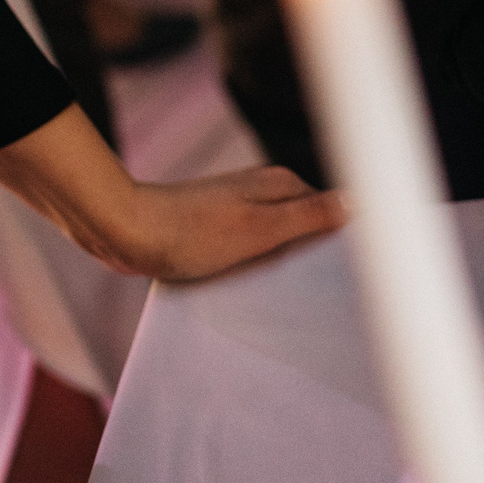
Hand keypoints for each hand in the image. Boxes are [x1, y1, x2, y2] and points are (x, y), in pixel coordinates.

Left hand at [0, 104, 342, 280]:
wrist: (124, 233)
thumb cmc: (190, 234)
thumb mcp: (260, 230)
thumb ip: (311, 217)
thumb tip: (360, 202)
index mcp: (283, 186)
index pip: (334, 214)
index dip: (344, 245)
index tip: (351, 279)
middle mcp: (266, 191)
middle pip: (310, 228)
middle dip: (318, 257)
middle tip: (322, 297)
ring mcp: (242, 208)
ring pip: (283, 240)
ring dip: (287, 266)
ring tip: (290, 297)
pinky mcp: (219, 226)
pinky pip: (255, 248)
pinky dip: (260, 266)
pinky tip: (255, 287)